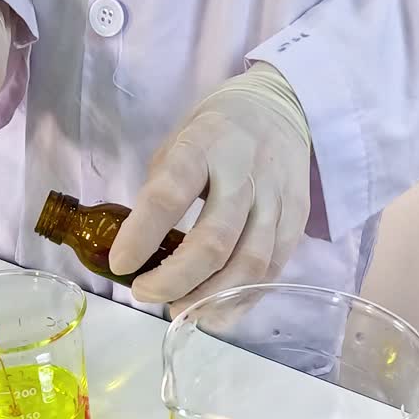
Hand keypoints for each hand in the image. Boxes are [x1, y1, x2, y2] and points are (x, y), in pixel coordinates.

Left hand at [110, 62, 311, 317]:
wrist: (284, 108)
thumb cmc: (217, 129)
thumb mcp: (178, 139)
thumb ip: (161, 186)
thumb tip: (137, 245)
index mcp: (205, 145)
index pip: (170, 194)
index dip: (142, 235)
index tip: (120, 265)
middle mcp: (245, 173)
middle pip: (215, 241)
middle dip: (176, 278)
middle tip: (146, 294)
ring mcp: (277, 200)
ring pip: (249, 264)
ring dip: (210, 298)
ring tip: (180, 310)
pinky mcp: (298, 221)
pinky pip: (271, 271)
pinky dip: (240, 299)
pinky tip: (214, 310)